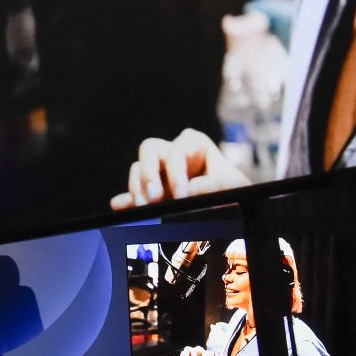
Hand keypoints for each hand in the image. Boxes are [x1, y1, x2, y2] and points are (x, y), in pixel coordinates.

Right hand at [110, 128, 250, 209]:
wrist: (233, 208)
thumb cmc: (235, 189)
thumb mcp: (233, 185)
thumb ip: (215, 184)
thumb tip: (191, 188)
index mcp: (193, 145)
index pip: (177, 150)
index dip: (177, 171)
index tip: (183, 195)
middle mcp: (172, 155)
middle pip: (150, 150)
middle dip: (149, 173)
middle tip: (155, 198)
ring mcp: (159, 173)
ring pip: (137, 169)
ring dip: (138, 188)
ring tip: (144, 210)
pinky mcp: (150, 193)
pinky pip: (131, 193)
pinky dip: (126, 201)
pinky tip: (120, 208)